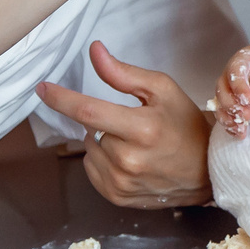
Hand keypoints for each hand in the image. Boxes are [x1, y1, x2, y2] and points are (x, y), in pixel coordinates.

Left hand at [35, 41, 213, 208]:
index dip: (62, 99)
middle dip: (103, 122)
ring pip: (89, 150)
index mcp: (142, 129)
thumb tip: (94, 52)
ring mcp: (121, 182)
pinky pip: (92, 169)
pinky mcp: (117, 196)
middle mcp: (128, 159)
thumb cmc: (185, 125)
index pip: (89, 112)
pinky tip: (128, 160)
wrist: (207, 170)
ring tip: (133, 144)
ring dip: (103, 142)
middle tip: (132, 124)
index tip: (42, 88)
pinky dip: (103, 161)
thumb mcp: (164, 90)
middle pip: (90, 130)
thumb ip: (124, 74)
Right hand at [214, 37, 249, 135]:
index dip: (238, 87)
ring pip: (221, 106)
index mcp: (241, 61)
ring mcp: (232, 92)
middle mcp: (231, 77)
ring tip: (241, 129)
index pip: (234, 73)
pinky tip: (239, 134)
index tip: (248, 99)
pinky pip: (228, 116)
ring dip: (228, 118)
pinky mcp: (237, 105)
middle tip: (246, 115)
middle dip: (231, 106)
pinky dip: (231, 126)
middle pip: (222, 92)